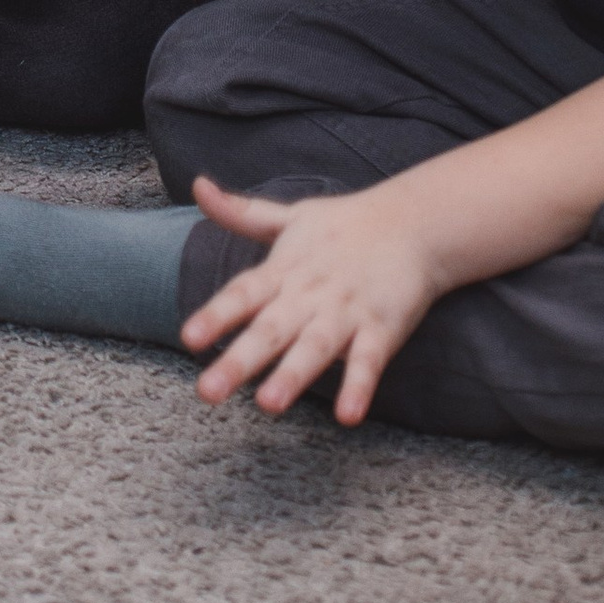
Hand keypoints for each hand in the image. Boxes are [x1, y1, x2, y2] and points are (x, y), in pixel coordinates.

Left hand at [179, 173, 446, 424]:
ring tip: (268, 404)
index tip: (188, 338)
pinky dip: (359, 386)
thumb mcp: (290, 216)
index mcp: (285, 270)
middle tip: (207, 392)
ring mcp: (347, 311)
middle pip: (271, 328)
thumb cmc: (344, 225)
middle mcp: (310, 293)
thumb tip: (198, 186)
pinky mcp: (383, 328)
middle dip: (239, 361)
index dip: (216, 315)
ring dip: (293, 375)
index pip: (243, 293)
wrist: (415, 222)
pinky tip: (348, 416)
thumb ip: (242, 212)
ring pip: (316, 347)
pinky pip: (370, 361)